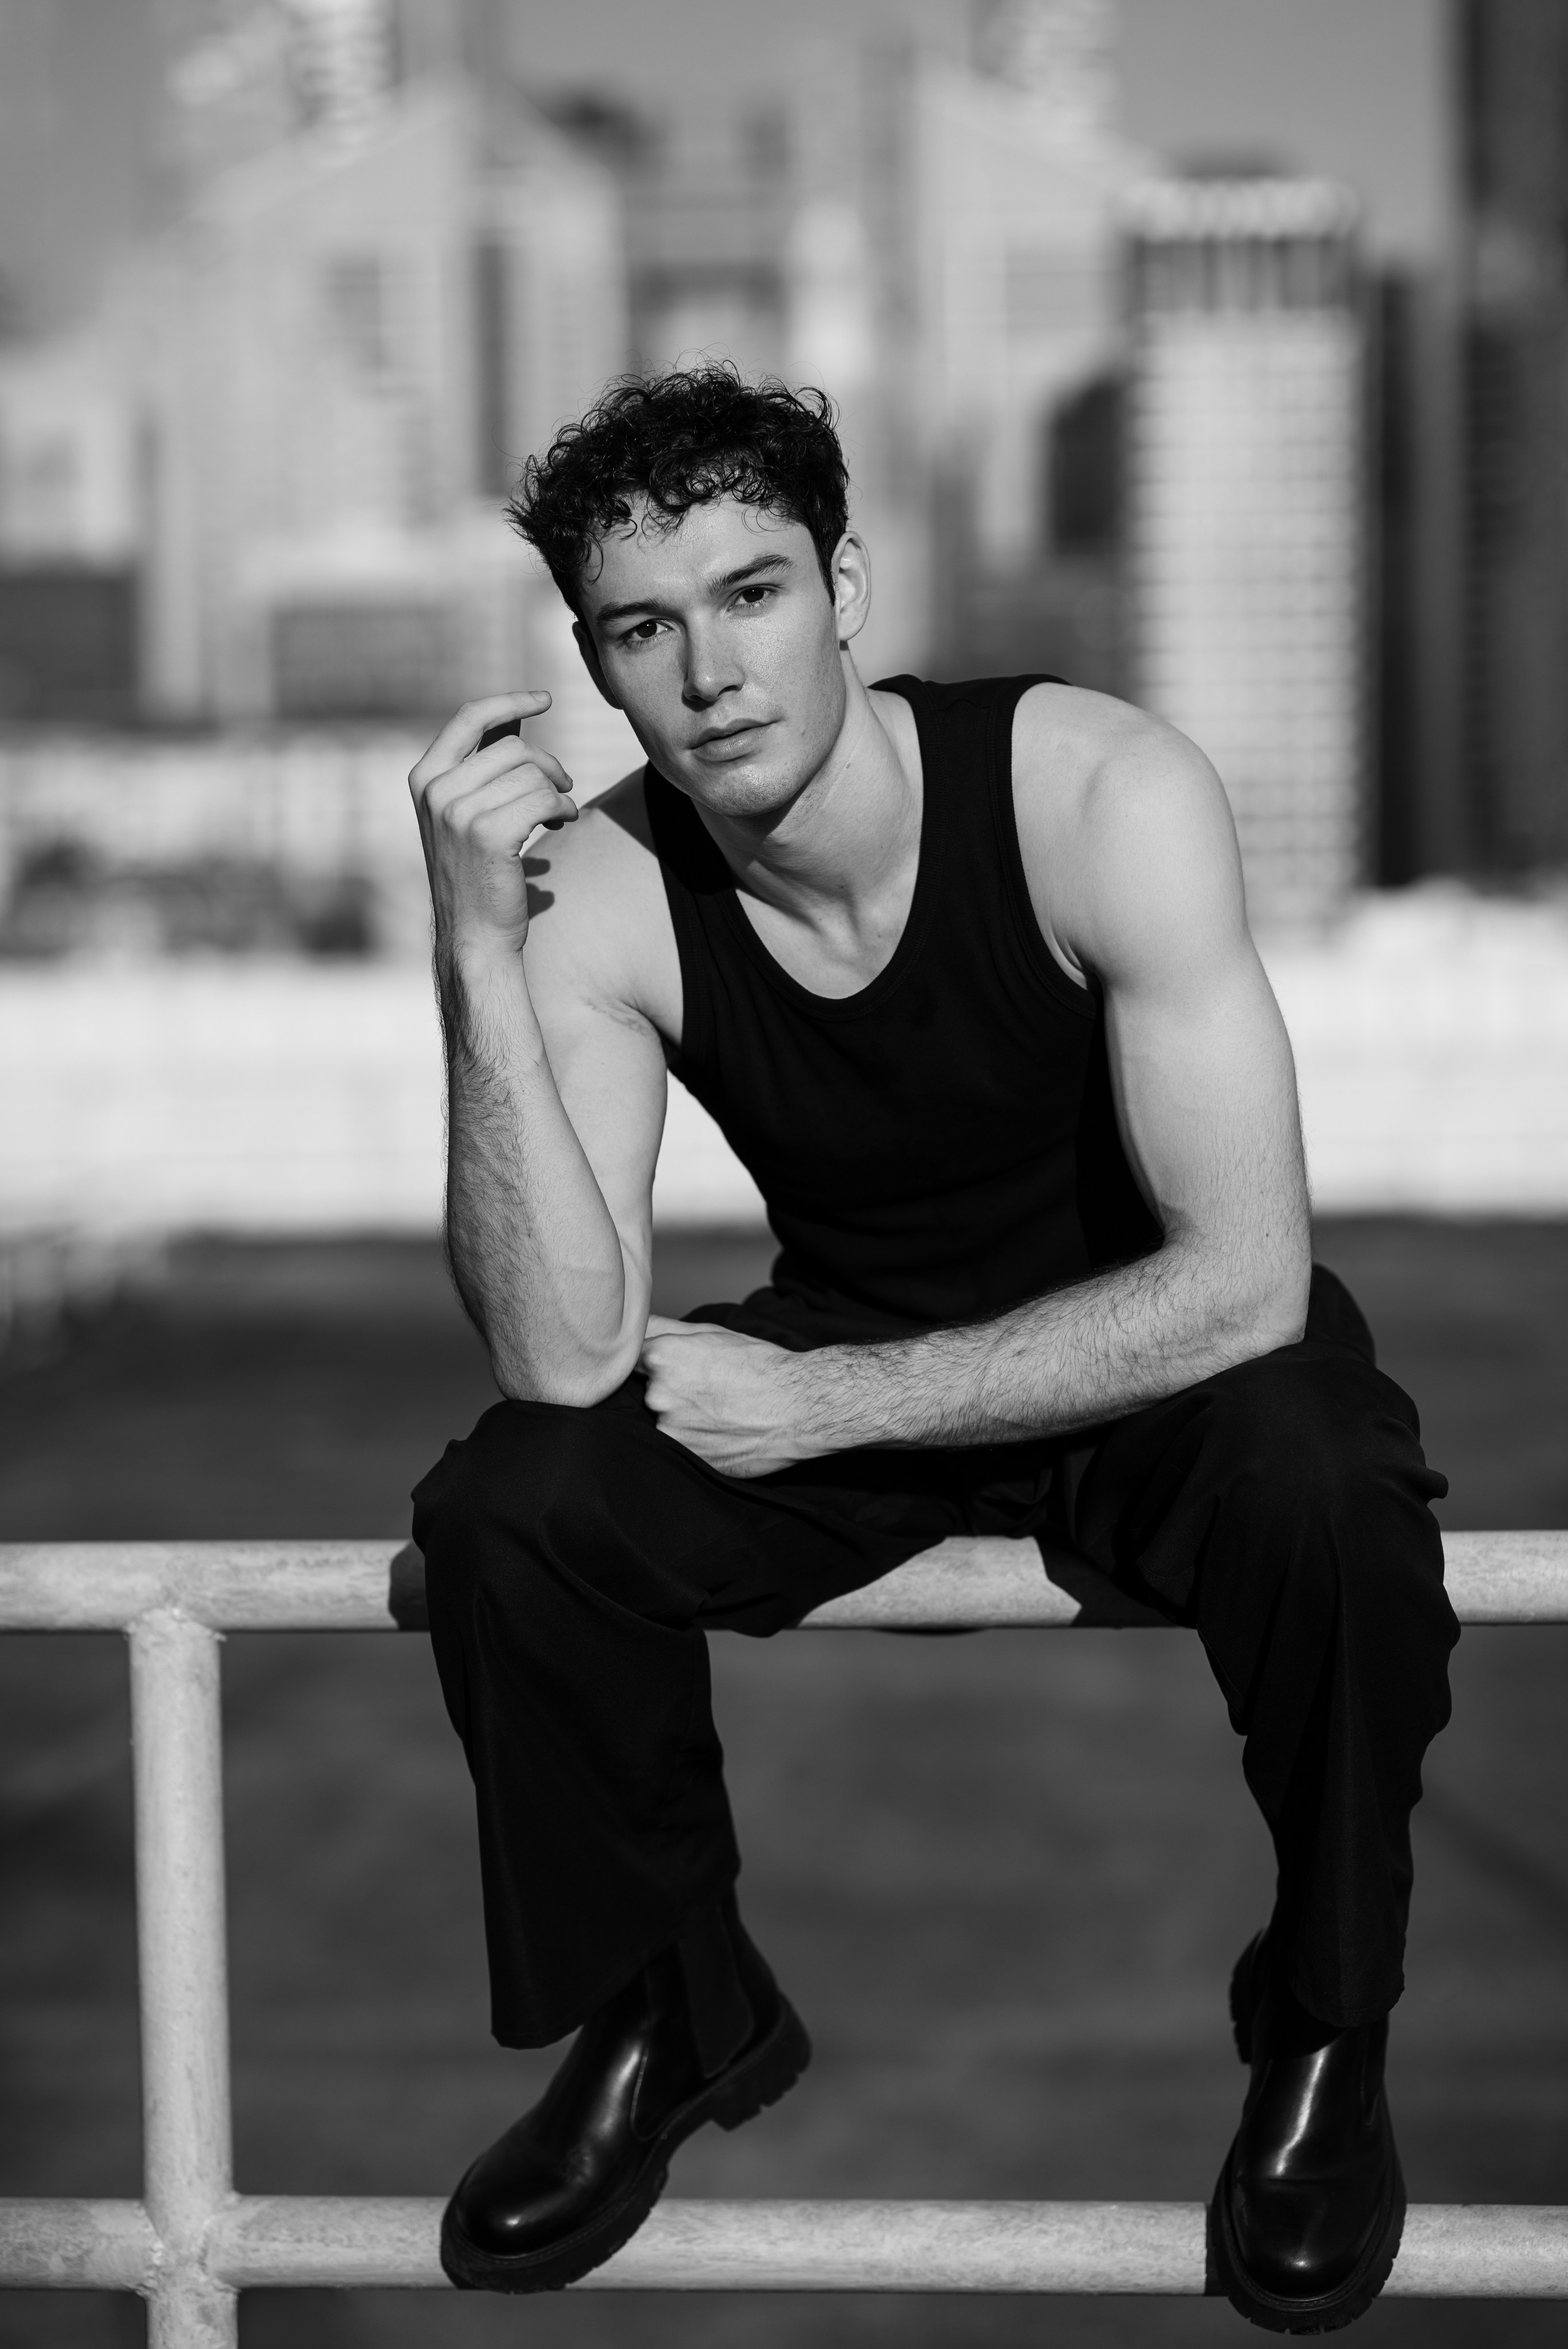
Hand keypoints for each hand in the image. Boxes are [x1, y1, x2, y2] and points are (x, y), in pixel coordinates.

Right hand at [409, 691, 577, 956]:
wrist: (474, 935)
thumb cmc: (476, 875)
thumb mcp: (465, 813)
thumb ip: (482, 769)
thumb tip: (515, 723)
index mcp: (425, 778)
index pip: (470, 718)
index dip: (510, 702)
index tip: (544, 700)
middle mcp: (436, 791)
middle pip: (514, 748)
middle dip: (548, 765)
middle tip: (563, 788)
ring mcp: (458, 812)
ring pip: (533, 774)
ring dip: (558, 791)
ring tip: (561, 814)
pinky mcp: (488, 834)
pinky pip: (544, 799)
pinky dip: (564, 808)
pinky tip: (563, 824)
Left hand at [638, 1315, 819, 1477]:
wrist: (799, 1407)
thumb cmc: (760, 1366)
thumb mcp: (712, 1333)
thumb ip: (664, 1327)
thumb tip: (633, 1324)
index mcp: (660, 1357)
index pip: (635, 1360)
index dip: (658, 1365)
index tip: (681, 1368)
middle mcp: (658, 1394)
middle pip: (649, 1393)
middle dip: (672, 1392)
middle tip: (710, 1390)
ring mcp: (670, 1430)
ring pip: (665, 1422)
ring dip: (684, 1419)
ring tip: (720, 1412)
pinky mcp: (686, 1458)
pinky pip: (680, 1447)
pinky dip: (696, 1441)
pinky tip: (721, 1431)